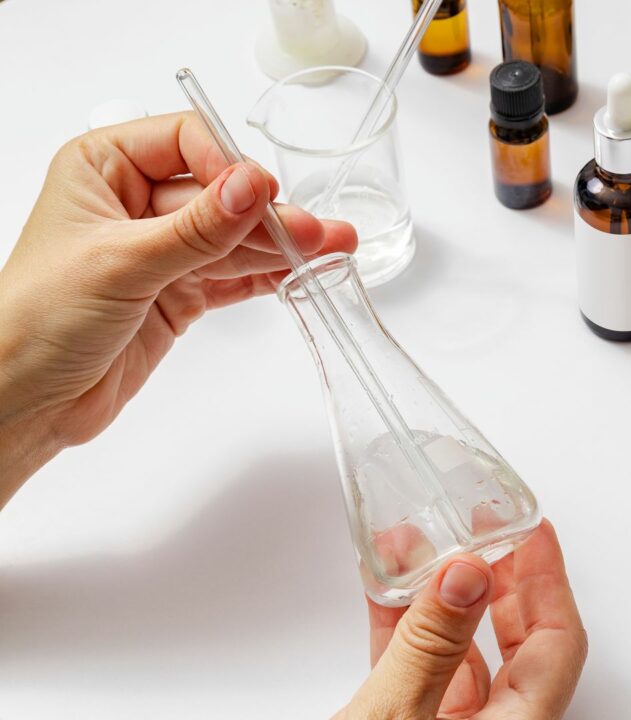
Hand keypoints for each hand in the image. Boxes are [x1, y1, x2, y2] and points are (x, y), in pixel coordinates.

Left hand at [0, 112, 355, 505]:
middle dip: (267, 214)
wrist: (24, 401)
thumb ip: (197, 228)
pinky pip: (233, 275)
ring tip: (329, 249)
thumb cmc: (36, 320)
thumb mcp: (122, 262)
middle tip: (311, 232)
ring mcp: (159, 249)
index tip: (261, 196)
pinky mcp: (177, 293)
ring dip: (279, 246)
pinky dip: (267, 276)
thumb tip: (250, 187)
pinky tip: (302, 273)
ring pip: (233, 236)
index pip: (185, 141)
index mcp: (102, 168)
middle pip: (219, 192)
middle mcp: (132, 202)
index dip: (228, 165)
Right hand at [340, 521, 587, 719]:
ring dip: (440, 598)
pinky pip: (418, 673)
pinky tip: (386, 590)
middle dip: (499, 577)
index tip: (533, 528)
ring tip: (423, 546)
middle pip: (518, 642)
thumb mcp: (396, 716)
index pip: (557, 640)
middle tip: (484, 527)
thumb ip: (430, 646)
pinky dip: (403, 631)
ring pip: (462, 655)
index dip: (548, 577)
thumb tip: (466, 574)